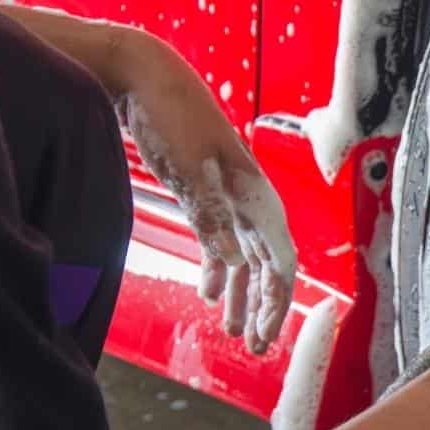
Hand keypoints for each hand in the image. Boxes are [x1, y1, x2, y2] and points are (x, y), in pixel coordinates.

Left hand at [117, 34, 295, 353]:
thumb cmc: (177, 119)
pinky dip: (219, 273)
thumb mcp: (191, 170)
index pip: (280, 261)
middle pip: (268, 269)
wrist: (148, 80)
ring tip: (234, 334)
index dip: (277, 302)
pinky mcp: (209, 201)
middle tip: (255, 348)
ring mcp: (231, 204)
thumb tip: (230, 265)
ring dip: (242, 298)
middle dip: (264, 310)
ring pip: (246, 263)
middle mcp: (253, 206)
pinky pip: (222, 247)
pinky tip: (209, 295)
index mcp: (259, 198)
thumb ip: (212, 217)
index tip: (266, 334)